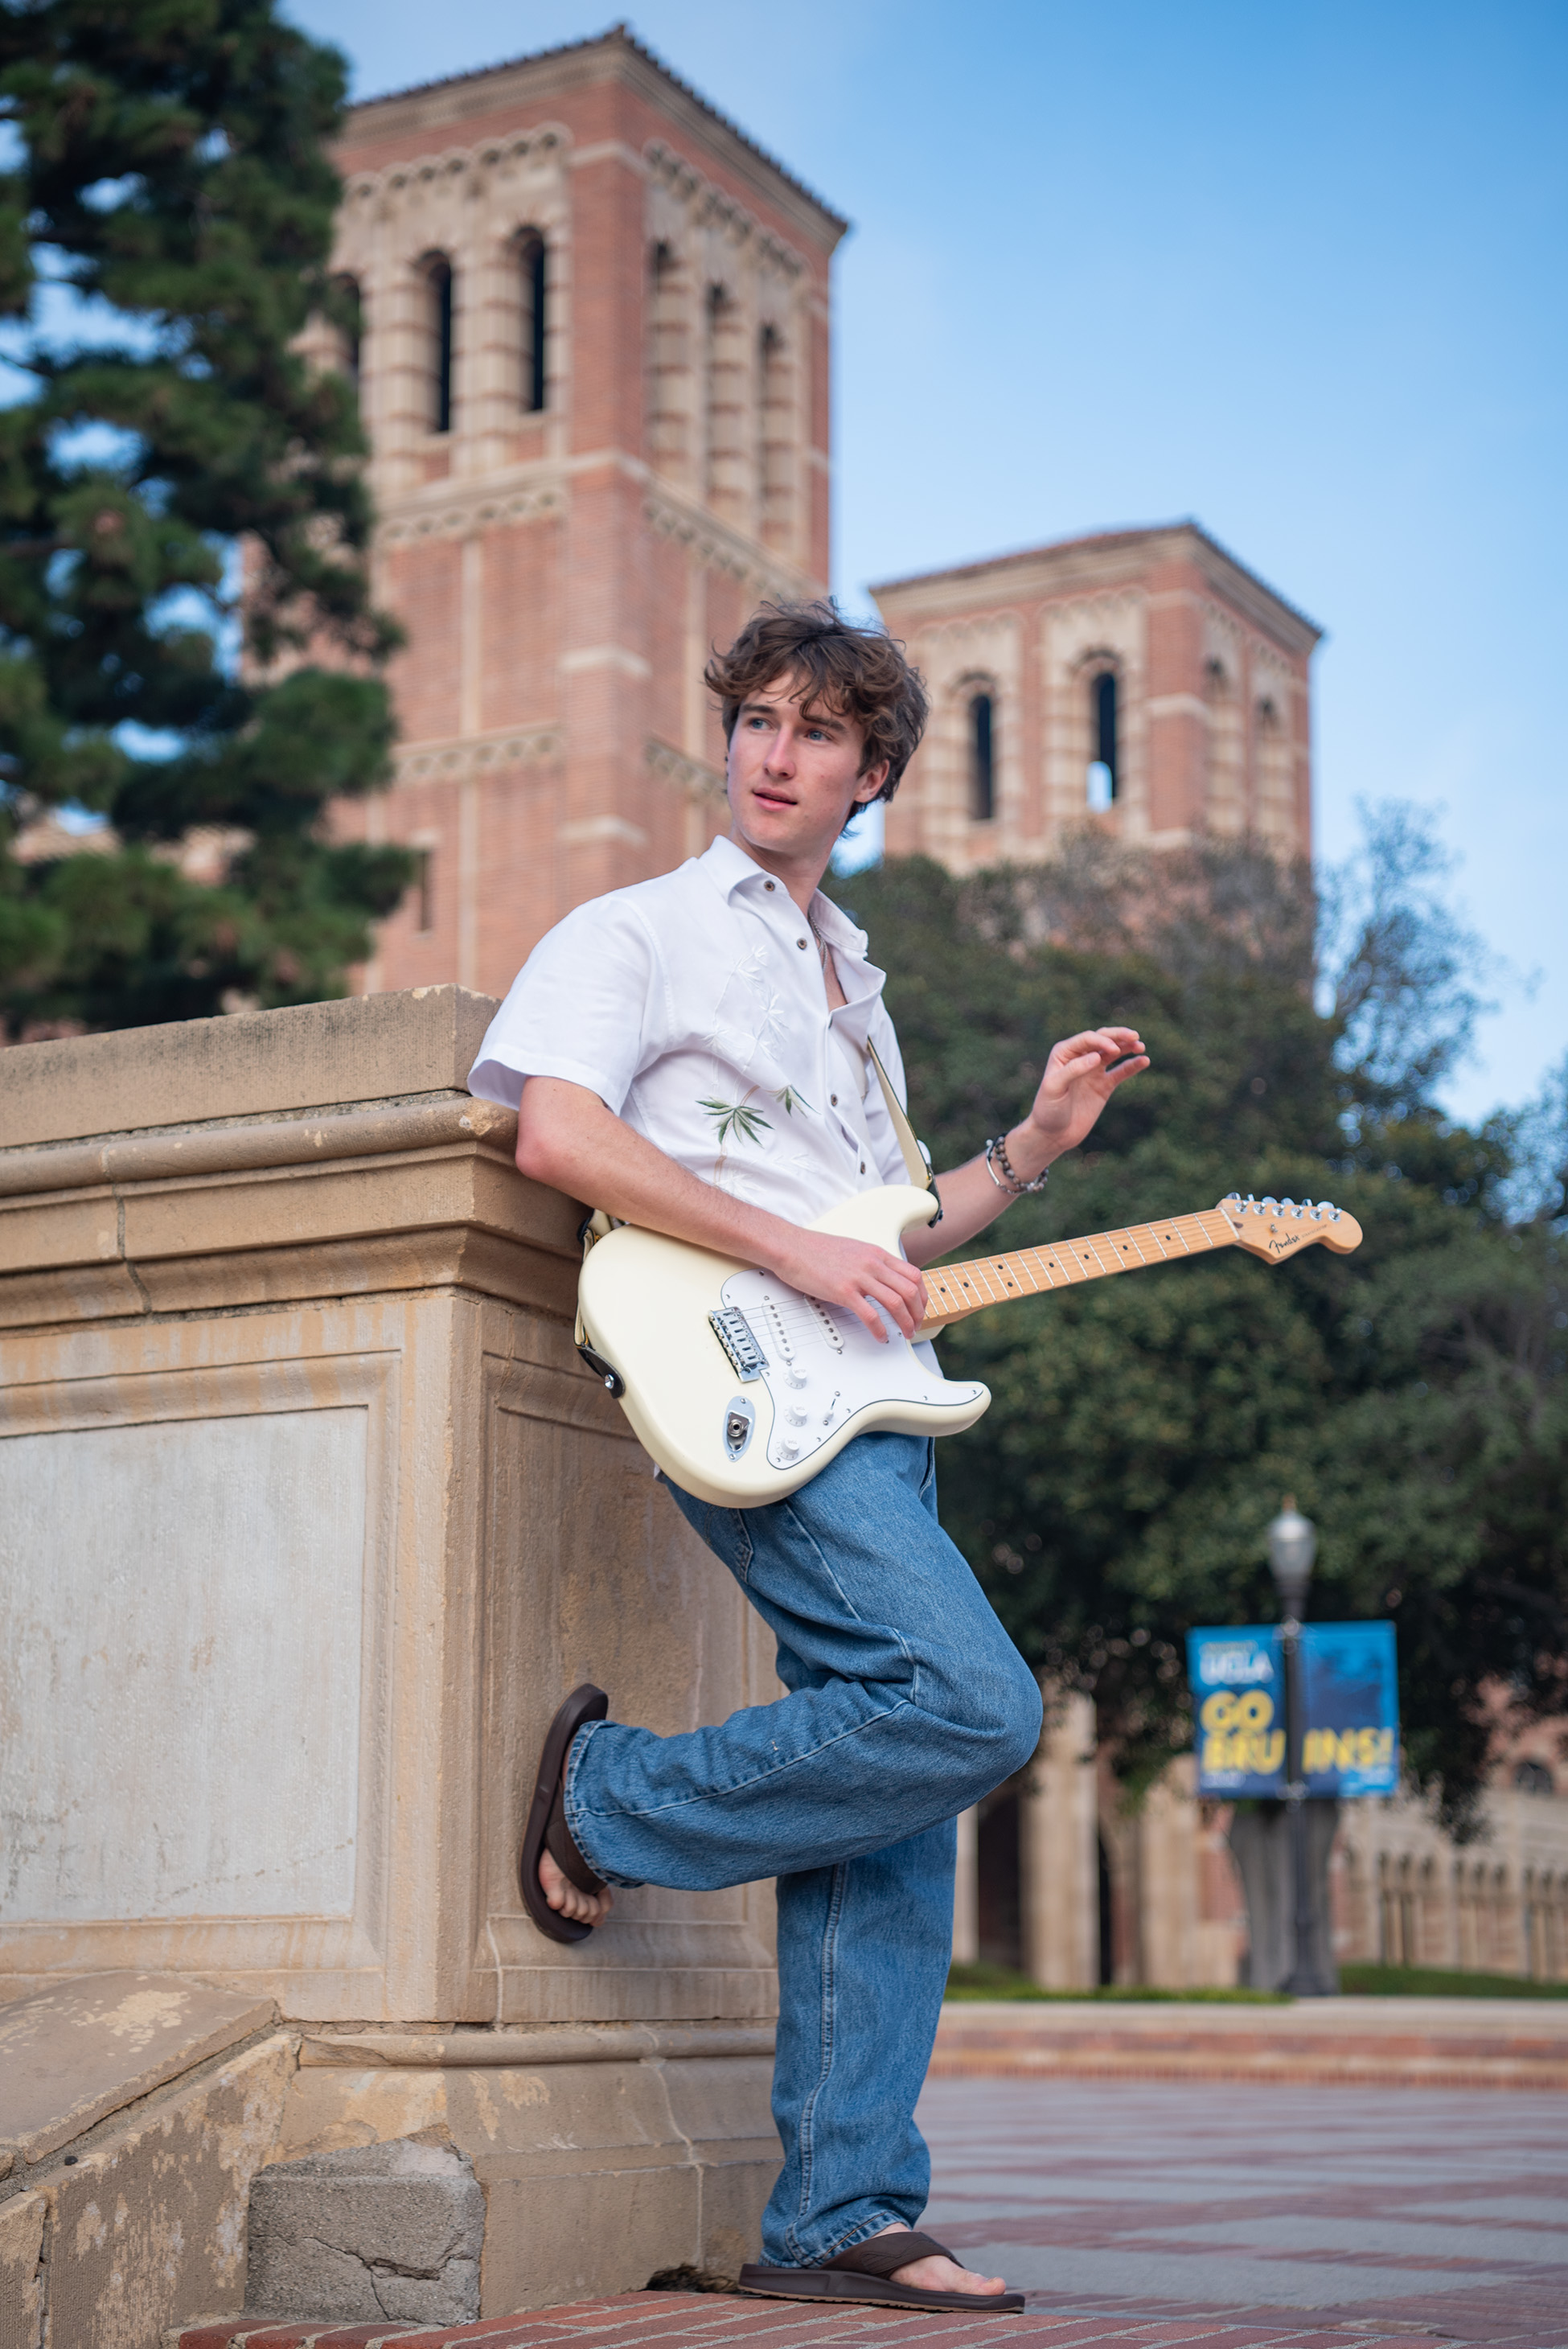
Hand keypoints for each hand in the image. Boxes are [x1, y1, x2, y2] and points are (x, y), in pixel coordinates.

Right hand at [768, 1229, 927, 1342]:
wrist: (792, 1247)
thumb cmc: (816, 1250)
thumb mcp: (854, 1250)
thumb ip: (871, 1263)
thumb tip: (883, 1280)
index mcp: (876, 1254)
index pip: (913, 1275)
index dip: (923, 1295)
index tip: (921, 1308)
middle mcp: (872, 1264)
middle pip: (910, 1290)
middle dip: (918, 1312)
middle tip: (916, 1325)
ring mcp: (859, 1277)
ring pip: (896, 1302)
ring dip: (906, 1322)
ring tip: (906, 1333)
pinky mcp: (844, 1291)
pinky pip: (870, 1314)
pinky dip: (880, 1329)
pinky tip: (881, 1336)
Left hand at [1024, 1026, 1148, 1157]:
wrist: (1053, 1134)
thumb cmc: (1048, 1109)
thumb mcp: (1054, 1088)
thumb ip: (1073, 1070)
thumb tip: (1097, 1056)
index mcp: (1064, 1053)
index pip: (1087, 1039)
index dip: (1101, 1041)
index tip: (1114, 1050)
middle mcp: (1080, 1058)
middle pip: (1102, 1040)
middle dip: (1119, 1036)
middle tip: (1134, 1036)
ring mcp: (1094, 1071)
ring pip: (1114, 1053)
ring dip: (1128, 1047)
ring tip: (1141, 1046)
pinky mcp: (1104, 1086)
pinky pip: (1121, 1072)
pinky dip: (1133, 1065)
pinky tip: (1144, 1061)